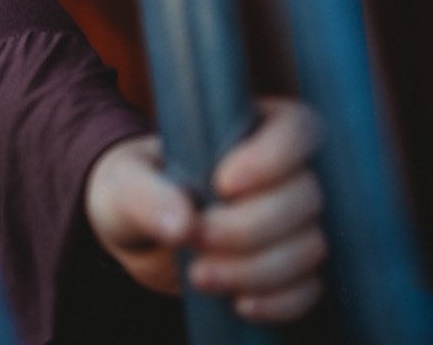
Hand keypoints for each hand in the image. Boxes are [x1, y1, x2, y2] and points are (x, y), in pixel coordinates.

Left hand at [83, 97, 326, 323]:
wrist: (137, 237)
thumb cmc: (132, 190)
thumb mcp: (123, 183)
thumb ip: (145, 194)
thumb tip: (182, 224)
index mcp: (255, 129)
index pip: (298, 129)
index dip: (271, 159)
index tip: (221, 185)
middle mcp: (286, 173)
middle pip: (306, 196)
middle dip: (249, 226)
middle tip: (195, 238)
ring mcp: (295, 223)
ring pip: (310, 246)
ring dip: (258, 268)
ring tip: (201, 275)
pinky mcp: (292, 269)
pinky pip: (309, 289)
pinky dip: (279, 301)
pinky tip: (239, 303)